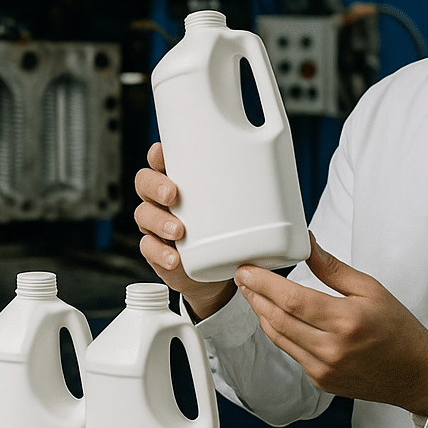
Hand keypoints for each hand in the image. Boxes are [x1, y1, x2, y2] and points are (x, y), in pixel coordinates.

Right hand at [133, 142, 236, 318]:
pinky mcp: (156, 250)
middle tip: (174, 195)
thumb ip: (247, 189)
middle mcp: (162, 198)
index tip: (164, 154)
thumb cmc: (226, 230)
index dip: (158, 154)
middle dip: (156, 185)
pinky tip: (175, 258)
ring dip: (159, 221)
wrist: (217, 273)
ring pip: (144, 214)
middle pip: (144, 182)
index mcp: (181, 180)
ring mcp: (156, 223)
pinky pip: (148, 247)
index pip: (161, 159)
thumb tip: (283, 175)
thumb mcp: (236, 206)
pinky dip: (160, 252)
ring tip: (178, 231)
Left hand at [235, 235, 427, 416]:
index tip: (247, 270)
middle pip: (277, 318)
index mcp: (346, 321)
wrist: (415, 374)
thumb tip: (307, 245)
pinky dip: (279, 332)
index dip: (263, 283)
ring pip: (278, 337)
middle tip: (243, 277)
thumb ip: (333, 269)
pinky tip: (275, 316)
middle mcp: (331, 348)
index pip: (292, 299)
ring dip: (261, 313)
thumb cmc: (398, 329)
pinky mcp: (320, 380)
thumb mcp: (370, 290)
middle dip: (254, 295)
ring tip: (253, 293)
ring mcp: (323, 368)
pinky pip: (290, 352)